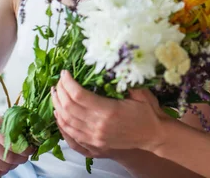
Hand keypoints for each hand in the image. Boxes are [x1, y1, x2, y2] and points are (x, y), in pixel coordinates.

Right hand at [0, 111, 32, 176]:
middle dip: (22, 159)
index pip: (14, 143)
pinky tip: (3, 163)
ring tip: (14, 159)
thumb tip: (37, 140)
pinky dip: (2, 171)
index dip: (26, 149)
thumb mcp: (3, 120)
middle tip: (25, 157)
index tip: (31, 150)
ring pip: (2, 167)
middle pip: (9, 158)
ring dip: (13, 166)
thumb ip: (19, 129)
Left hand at [51, 71, 167, 154]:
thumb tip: (108, 66)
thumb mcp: (139, 92)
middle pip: (69, 108)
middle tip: (59, 81)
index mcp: (109, 111)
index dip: (68, 82)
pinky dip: (61, 124)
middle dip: (60, 92)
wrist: (154, 135)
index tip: (65, 73)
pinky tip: (59, 114)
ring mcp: (95, 137)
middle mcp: (98, 125)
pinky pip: (71, 136)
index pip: (78, 95)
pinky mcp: (95, 145)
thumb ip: (122, 81)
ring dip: (57, 106)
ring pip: (67, 122)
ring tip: (55, 94)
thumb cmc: (148, 112)